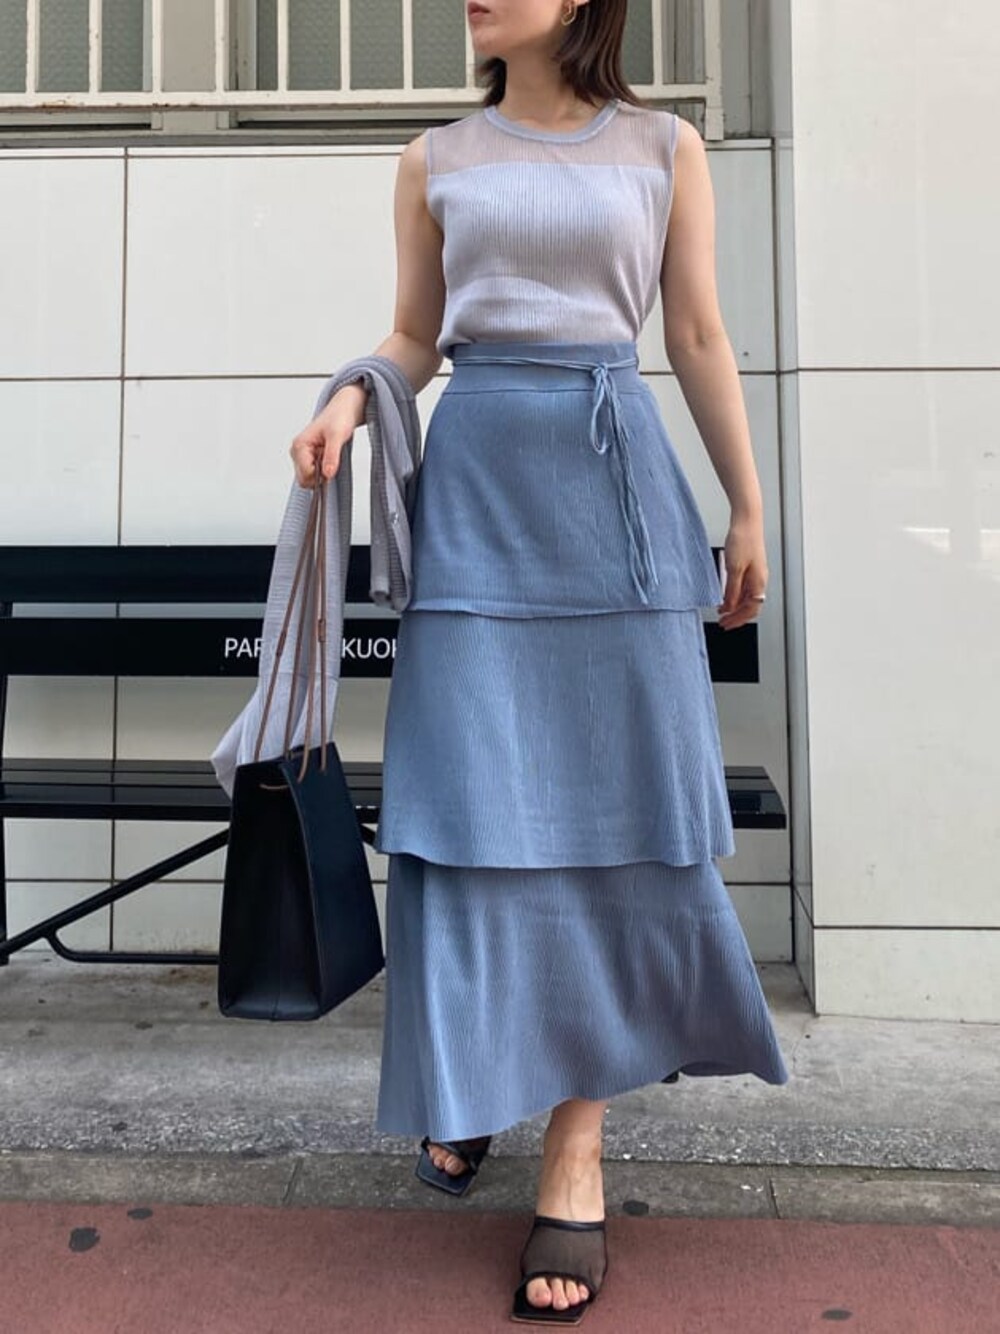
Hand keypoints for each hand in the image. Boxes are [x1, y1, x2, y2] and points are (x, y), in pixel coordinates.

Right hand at [289, 382, 367, 487]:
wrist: (344, 410)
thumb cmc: (339, 417)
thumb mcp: (338, 436)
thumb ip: (332, 456)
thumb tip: (327, 474)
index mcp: (299, 445)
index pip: (305, 474)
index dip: (320, 475)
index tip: (331, 465)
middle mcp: (297, 451)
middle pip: (304, 480)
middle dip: (320, 476)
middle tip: (332, 461)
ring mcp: (302, 456)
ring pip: (308, 479)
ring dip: (322, 474)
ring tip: (331, 457)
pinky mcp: (308, 458)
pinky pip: (313, 474)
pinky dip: (323, 471)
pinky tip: (329, 459)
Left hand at [717, 513, 767, 630]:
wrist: (746, 520)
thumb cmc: (743, 540)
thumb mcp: (733, 569)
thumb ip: (732, 590)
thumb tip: (729, 606)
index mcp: (759, 582)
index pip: (750, 610)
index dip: (738, 619)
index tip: (725, 624)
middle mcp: (760, 579)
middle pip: (750, 606)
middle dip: (737, 616)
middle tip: (723, 621)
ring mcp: (756, 573)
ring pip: (748, 597)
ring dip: (735, 606)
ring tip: (723, 610)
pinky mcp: (751, 566)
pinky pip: (745, 587)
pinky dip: (736, 595)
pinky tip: (726, 595)